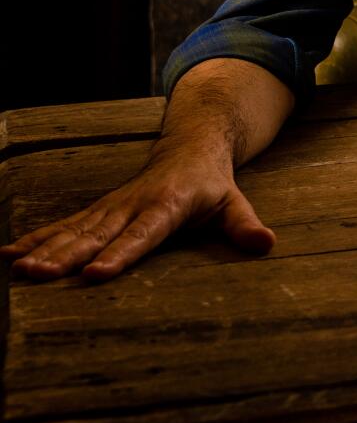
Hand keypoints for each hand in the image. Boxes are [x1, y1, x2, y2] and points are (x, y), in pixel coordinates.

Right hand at [0, 142, 275, 281]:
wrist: (190, 145)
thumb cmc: (212, 183)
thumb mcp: (235, 202)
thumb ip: (244, 225)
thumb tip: (265, 244)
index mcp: (167, 205)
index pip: (142, 234)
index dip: (121, 253)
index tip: (97, 274)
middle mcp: (133, 205)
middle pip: (97, 234)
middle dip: (66, 256)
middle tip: (38, 276)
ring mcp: (112, 207)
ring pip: (74, 231)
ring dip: (45, 249)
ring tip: (18, 270)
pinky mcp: (99, 211)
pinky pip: (64, 226)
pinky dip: (36, 239)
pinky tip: (8, 256)